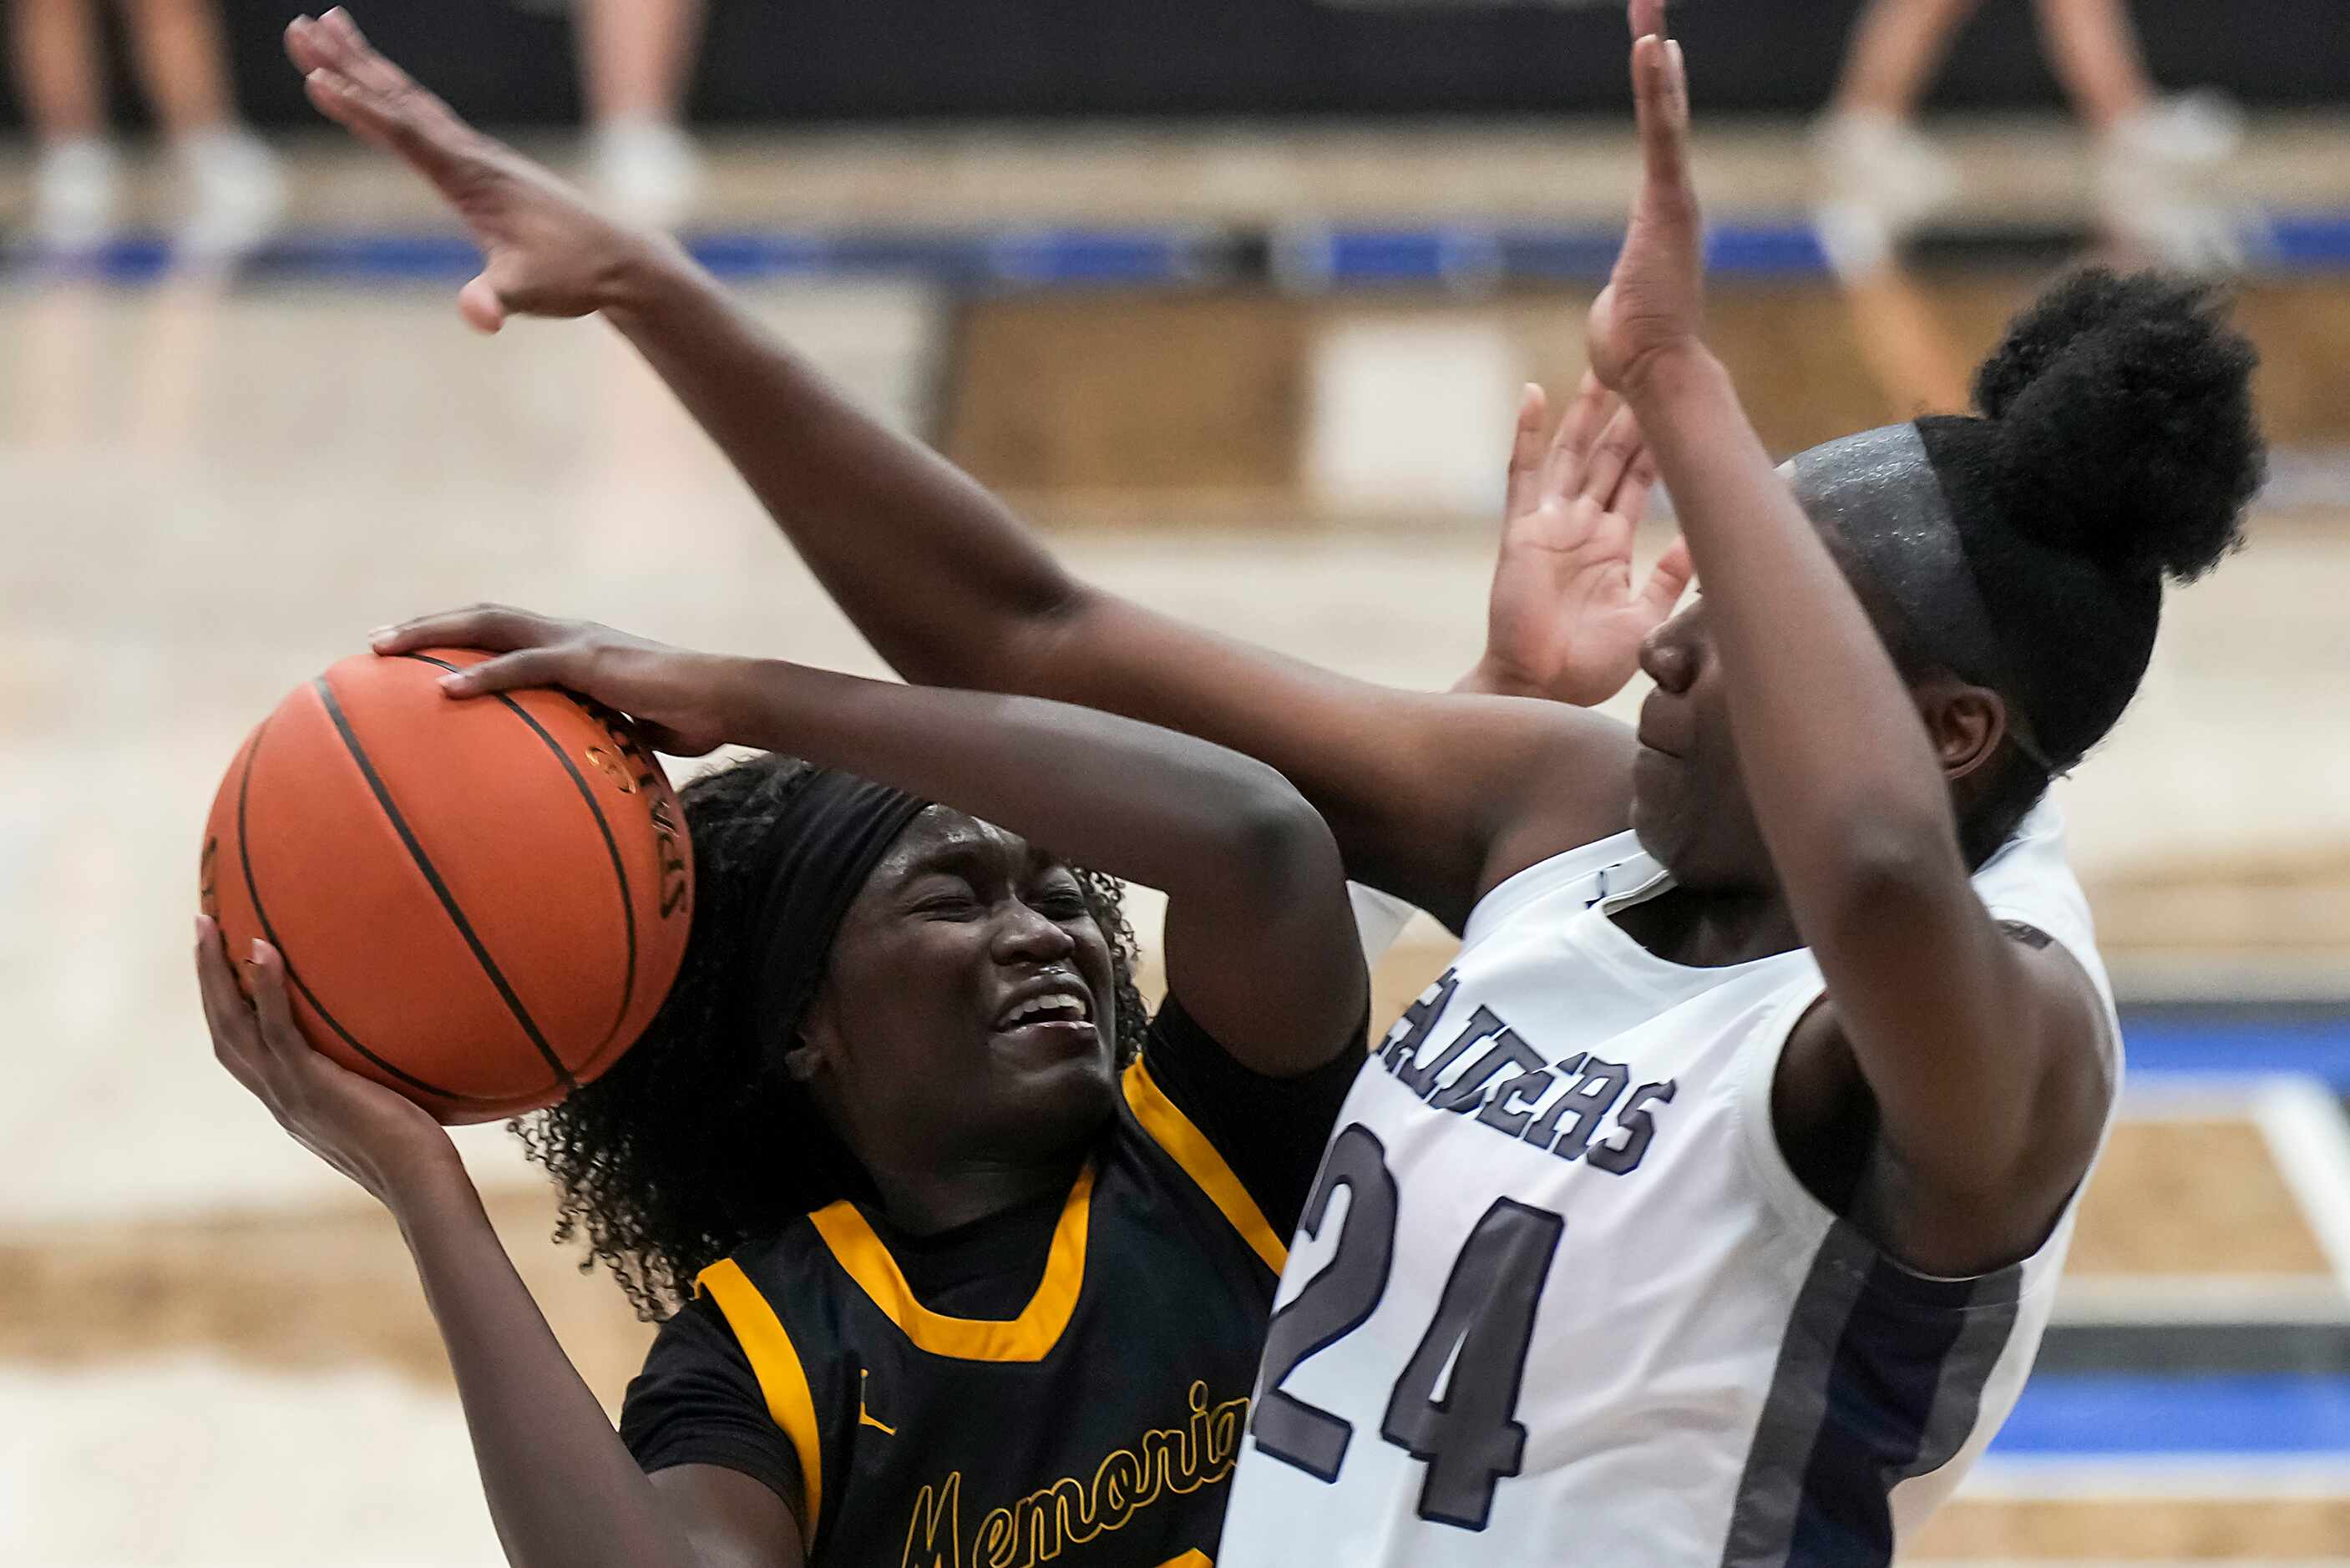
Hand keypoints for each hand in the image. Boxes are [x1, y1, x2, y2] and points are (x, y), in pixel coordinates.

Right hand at [197, 917, 460, 1207]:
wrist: (419, 1182)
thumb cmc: (417, 1147)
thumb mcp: (383, 1104)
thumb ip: (373, 1077)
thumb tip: (399, 1038)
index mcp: (288, 1100)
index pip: (241, 1049)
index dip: (226, 1006)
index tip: (220, 965)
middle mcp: (277, 1096)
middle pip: (222, 1030)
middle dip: (207, 979)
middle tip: (200, 927)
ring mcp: (288, 1092)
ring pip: (234, 1026)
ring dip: (216, 974)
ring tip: (209, 926)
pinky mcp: (310, 1086)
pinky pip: (279, 1031)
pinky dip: (267, 989)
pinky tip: (264, 949)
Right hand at [285, 9, 678, 332]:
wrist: (620, 262)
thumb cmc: (574, 277)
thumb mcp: (529, 293)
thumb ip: (496, 300)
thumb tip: (477, 318)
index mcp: (474, 178)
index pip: (407, 135)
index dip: (361, 109)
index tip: (317, 79)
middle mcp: (473, 155)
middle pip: (399, 99)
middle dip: (348, 63)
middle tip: (299, 26)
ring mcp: (479, 155)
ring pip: (411, 100)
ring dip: (366, 64)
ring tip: (327, 25)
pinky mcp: (484, 165)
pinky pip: (427, 118)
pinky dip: (395, 94)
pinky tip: (379, 84)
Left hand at [371, 605, 744, 755]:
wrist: (730, 699)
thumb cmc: (691, 719)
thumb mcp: (631, 730)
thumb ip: (599, 739)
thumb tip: (580, 778)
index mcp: (575, 646)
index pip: (503, 630)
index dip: (455, 636)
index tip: (410, 652)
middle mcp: (568, 632)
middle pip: (481, 616)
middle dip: (423, 626)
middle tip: (371, 643)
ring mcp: (577, 642)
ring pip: (488, 624)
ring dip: (430, 633)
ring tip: (381, 648)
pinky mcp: (589, 661)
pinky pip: (524, 665)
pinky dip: (481, 676)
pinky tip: (443, 691)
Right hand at [1457, 376, 1691, 705]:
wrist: (1542, 690)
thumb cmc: (1589, 665)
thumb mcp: (1647, 614)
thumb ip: (1672, 575)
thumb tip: (1707, 538)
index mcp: (1613, 543)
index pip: (1641, 479)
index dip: (1661, 442)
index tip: (1683, 404)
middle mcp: (1582, 526)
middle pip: (1610, 456)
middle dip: (1630, 414)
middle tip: (1651, 365)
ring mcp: (1550, 525)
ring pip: (1572, 454)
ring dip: (1587, 412)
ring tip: (1603, 367)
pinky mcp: (1521, 532)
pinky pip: (1521, 475)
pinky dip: (1526, 435)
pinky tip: (1533, 394)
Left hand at [1587, 0, 1706, 396]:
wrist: (1656, 371)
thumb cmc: (1633, 349)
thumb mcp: (1622, 304)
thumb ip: (1623, 293)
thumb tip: (1619, 310)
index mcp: (1662, 211)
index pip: (1657, 134)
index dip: (1656, 87)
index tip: (1653, 43)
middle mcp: (1676, 196)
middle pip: (1664, 108)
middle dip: (1657, 53)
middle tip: (1648, 0)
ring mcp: (1675, 197)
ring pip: (1663, 111)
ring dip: (1655, 56)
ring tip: (1647, 6)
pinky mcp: (1668, 203)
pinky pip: (1660, 133)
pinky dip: (1657, 88)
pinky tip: (1653, 44)